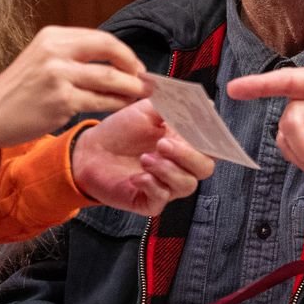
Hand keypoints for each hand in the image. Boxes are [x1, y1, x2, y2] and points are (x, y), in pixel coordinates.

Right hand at [0, 27, 148, 149]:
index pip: (101, 38)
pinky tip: (123, 106)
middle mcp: (56, 51)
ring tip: (142, 94)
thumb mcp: (43, 59)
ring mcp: (59, 76)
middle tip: (147, 81)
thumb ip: (74, 55)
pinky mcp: (62, 100)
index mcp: (53, 36)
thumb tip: (116, 62)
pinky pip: (100, 101)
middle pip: (109, 52)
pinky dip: (117, 104)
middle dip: (134, 68)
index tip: (137, 66)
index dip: (125, 53)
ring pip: (109, 79)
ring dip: (131, 88)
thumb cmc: (20, 90)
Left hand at [72, 101, 212, 212]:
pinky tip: (136, 176)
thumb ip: (171, 106)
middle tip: (164, 144)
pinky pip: (162, 199)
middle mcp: (182, 166)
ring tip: (145, 158)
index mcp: (186, 143)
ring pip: (186, 184)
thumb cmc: (121, 131)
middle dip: (188, 156)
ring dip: (167, 170)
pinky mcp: (151, 201)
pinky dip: (151, 185)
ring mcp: (168, 185)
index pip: (212, 146)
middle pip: (204, 168)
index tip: (200, 131)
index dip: (213, 141)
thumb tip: (200, 102)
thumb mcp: (146, 110)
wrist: (90, 151)